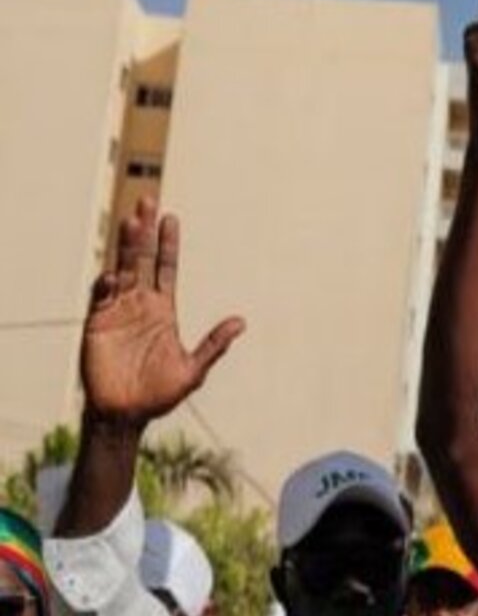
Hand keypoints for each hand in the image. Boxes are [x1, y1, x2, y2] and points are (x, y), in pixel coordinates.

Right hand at [81, 198, 244, 427]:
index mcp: (163, 310)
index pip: (166, 267)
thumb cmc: (160, 394)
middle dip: (144, 232)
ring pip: (120, 271)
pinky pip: (101, 299)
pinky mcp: (97, 326)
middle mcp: (140, 304)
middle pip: (141, 260)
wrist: (126, 415)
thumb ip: (214, 344)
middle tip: (148, 200)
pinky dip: (106, 286)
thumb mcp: (193, 369)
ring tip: (129, 221)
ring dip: (124, 247)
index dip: (167, 243)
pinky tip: (114, 275)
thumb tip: (242, 322)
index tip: (171, 218)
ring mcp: (117, 312)